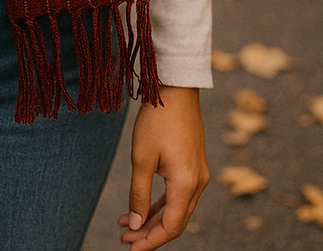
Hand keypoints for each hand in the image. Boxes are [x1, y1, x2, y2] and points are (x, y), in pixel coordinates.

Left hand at [117, 86, 208, 249]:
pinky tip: (141, 206)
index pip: (170, 227)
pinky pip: (178, 194)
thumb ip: (138, 194)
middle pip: (175, 221)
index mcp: (186, 184)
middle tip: (124, 237)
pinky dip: (160, 203)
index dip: (150, 241)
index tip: (130, 248)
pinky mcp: (193, 165)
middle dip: (149, 232)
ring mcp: (198, 174)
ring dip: (152, 218)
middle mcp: (198, 183)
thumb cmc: (157, 120)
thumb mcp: (141, 158)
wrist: (176, 88)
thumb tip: (135, 224)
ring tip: (126, 224)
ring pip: (176, 208)